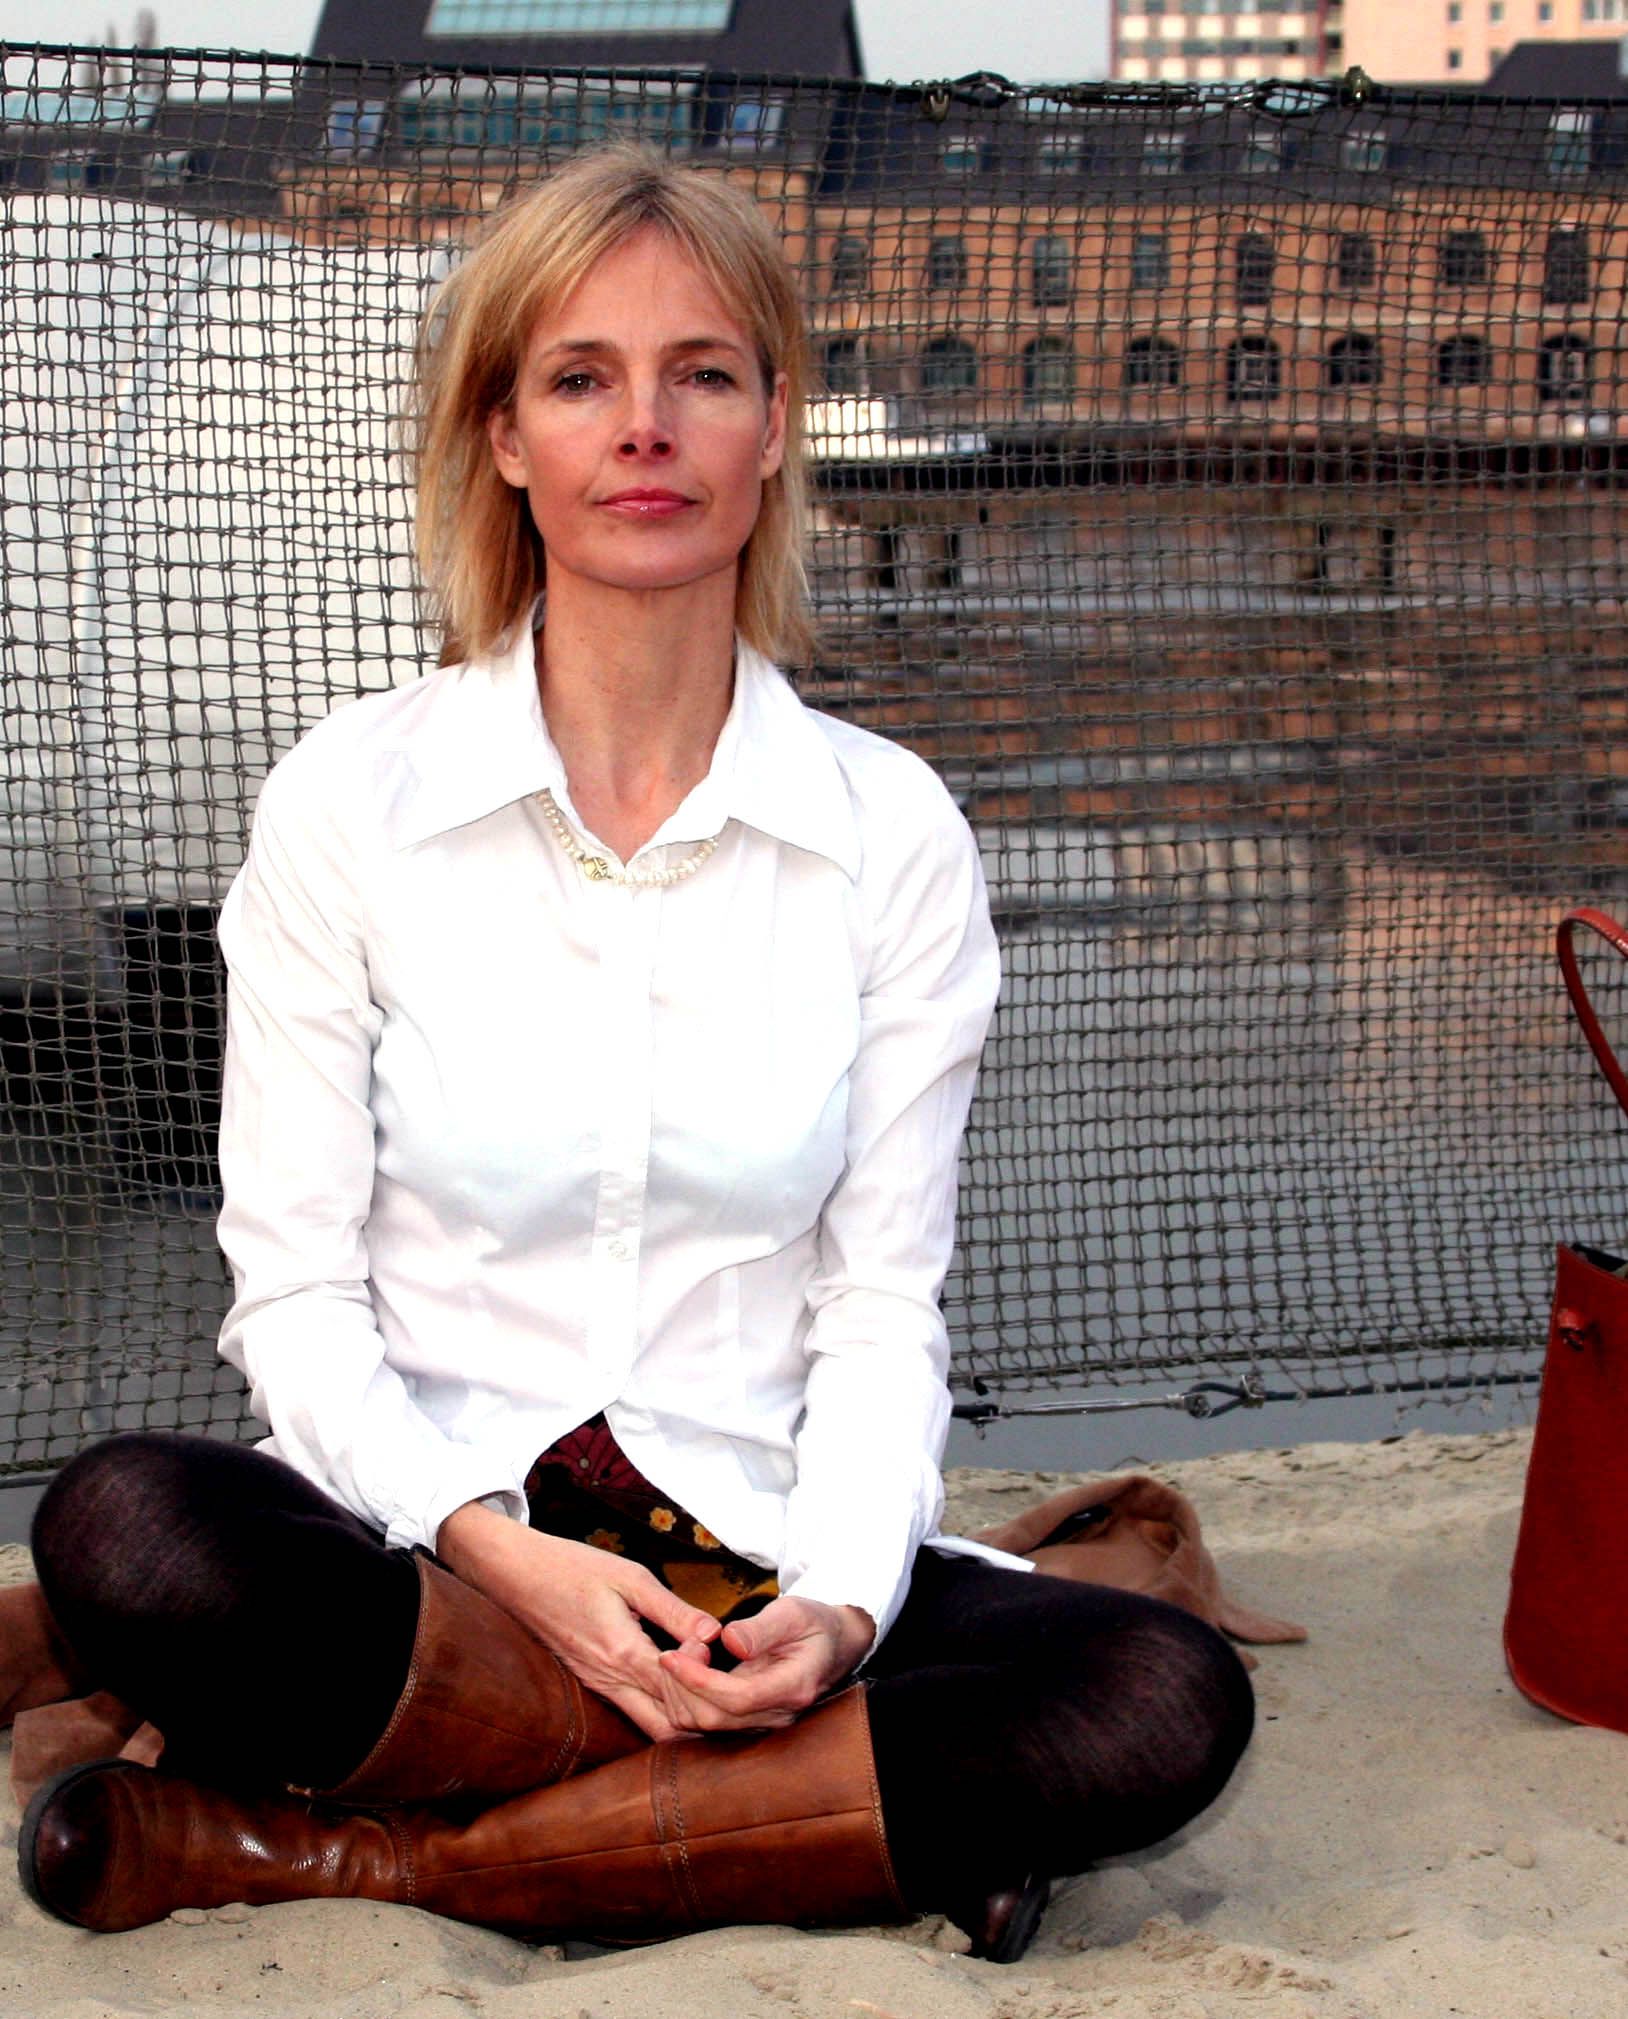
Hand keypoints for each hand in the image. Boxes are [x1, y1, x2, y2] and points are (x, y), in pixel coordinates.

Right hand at [435, 1500, 721, 1741]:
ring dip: (689, 1721)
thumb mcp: (630, 1578)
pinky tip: (688, 1695)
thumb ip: (674, 1611)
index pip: (680, 1692)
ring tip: (724, 1701)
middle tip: (740, 1701)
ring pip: (652, 1728)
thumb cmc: (573, 1568)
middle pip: (668, 1728)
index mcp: (622, 1652)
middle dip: (707, 1721)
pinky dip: (666, 1712)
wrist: (515, 1575)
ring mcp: (599, 1686)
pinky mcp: (593, 1683)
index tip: (730, 1659)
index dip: (713, 1685)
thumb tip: (716, 1635)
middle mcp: (610, 1680)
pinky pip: (635, 1713)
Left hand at [652, 1594, 874, 1733]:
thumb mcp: (793, 1612)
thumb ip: (762, 1628)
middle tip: (677, 1647)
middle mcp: (778, 1716)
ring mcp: (763, 1724)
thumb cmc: (814, 1624)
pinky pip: (706, 1724)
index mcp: (793, 1687)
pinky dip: (685, 1701)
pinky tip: (685, 1673)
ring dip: (680, 1693)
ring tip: (685, 1655)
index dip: (698, 1680)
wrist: (834, 1646)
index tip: (670, 1655)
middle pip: (714, 1719)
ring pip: (705, 1727)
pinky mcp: (749, 1723)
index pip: (737, 1698)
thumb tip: (729, 1641)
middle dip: (682, 1684)